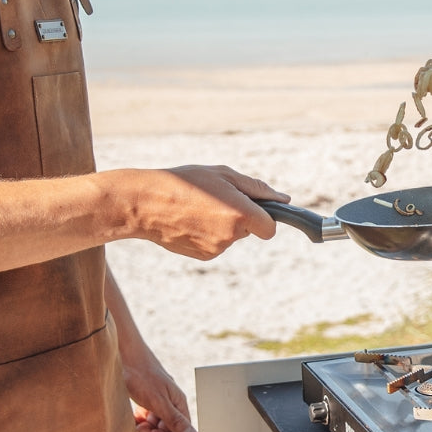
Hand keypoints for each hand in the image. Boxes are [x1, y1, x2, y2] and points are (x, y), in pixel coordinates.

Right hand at [124, 165, 289, 259]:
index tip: (254, 209)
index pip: (270, 228)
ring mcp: (216, 249)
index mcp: (241, 214)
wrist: (146, 204)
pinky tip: (190, 220)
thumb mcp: (224, 175)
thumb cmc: (186, 183)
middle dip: (239, 217)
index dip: (265, 218)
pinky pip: (215, 245)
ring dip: (221, 224)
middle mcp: (231, 235)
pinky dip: (208, 234)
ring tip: (197, 207)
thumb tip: (284, 199)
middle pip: (248, 230)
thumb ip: (257, 189)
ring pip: (230, 237)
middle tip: (215, 199)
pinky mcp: (203, 256)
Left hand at [124, 355, 195, 431]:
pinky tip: (132, 417)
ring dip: (144, 430)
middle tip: (140, 430)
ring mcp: (156, 404)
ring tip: (135, 423)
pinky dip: (137, 423)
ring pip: (154, 428)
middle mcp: (169, 405)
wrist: (122, 356)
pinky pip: (143, 421)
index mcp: (178, 404)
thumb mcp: (158, 401)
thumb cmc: (142, 374)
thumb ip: (175, 421)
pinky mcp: (144, 402)